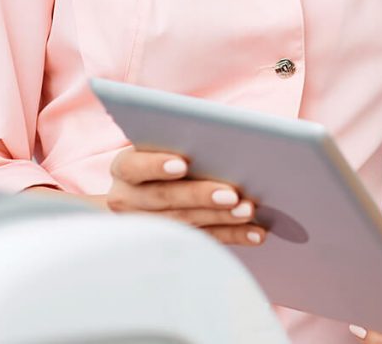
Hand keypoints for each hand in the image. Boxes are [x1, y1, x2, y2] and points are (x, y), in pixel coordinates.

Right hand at [107, 146, 265, 246]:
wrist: (141, 195)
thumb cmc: (164, 156)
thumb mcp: (162, 146)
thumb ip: (183, 141)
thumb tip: (224, 138)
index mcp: (125, 168)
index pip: (134, 166)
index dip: (157, 166)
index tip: (183, 165)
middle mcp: (128, 199)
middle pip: (165, 197)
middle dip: (200, 195)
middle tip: (231, 194)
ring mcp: (147, 225)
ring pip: (185, 221)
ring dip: (221, 217)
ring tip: (248, 211)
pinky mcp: (171, 243)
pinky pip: (203, 239)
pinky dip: (233, 236)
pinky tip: (256, 234)